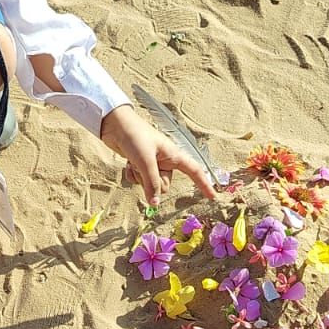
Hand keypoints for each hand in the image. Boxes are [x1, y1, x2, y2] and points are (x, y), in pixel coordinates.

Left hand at [100, 103, 217, 205]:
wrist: (115, 125)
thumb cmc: (134, 137)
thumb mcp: (145, 161)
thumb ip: (151, 183)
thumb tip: (155, 203)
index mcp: (174, 155)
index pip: (194, 171)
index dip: (204, 184)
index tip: (213, 196)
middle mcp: (166, 160)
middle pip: (165, 185)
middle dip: (152, 181)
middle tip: (142, 167)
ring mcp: (153, 163)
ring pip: (150, 185)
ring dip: (139, 177)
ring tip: (133, 161)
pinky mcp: (140, 165)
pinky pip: (139, 181)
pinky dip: (132, 175)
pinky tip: (128, 163)